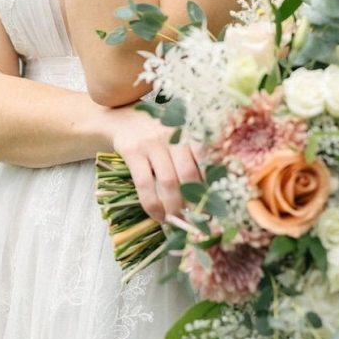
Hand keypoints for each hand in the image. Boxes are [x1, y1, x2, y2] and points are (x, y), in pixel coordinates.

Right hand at [106, 104, 202, 222]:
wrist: (124, 117)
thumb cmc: (159, 132)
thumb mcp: (180, 135)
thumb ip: (195, 155)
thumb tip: (212, 193)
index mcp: (190, 130)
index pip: (206, 159)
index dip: (211, 185)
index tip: (214, 206)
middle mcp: (173, 134)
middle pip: (188, 174)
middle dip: (194, 202)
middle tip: (197, 220)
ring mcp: (152, 142)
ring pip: (168, 181)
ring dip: (174, 207)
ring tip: (177, 220)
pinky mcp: (132, 151)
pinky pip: (144, 183)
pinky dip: (152, 204)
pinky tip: (158, 216)